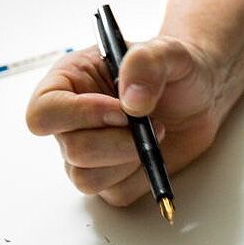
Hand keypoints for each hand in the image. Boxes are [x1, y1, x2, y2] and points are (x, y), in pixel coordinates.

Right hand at [26, 37, 222, 204]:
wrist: (201, 96)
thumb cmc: (176, 69)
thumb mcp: (168, 50)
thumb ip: (146, 62)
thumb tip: (131, 102)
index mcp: (68, 84)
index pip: (42, 114)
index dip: (79, 116)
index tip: (121, 110)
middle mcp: (71, 123)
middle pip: (72, 151)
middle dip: (117, 142)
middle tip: (150, 123)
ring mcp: (88, 156)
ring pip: (87, 179)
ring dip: (128, 160)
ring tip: (154, 134)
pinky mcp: (112, 180)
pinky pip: (116, 194)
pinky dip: (141, 177)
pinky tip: (154, 153)